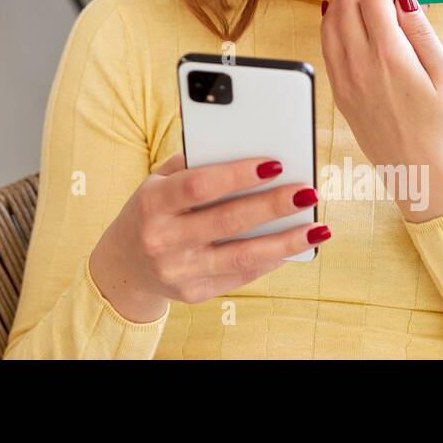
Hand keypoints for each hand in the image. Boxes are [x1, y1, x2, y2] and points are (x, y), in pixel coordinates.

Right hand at [88, 153, 328, 322]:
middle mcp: (162, 240)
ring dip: (284, 242)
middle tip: (308, 193)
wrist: (126, 264)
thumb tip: (248, 148)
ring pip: (241, 257)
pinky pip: (241, 276)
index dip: (236, 175)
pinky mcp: (195, 294)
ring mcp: (179, 272)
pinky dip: (271, 260)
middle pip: (227, 221)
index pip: (198, 186)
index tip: (274, 163)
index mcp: (153, 203)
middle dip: (272, 206)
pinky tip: (294, 245)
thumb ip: (194, 164)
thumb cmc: (153, 209)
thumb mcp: (158, 181)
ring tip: (317, 228)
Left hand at [320, 0, 442, 222]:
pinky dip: (330, 24)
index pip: (372, 0)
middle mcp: (359, 66)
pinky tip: (340, 16)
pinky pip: (325, 48)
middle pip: (345, 6)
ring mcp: (344, 81)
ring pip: (328, 25)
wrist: (423, 175)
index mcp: (389, 58)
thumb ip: (422, 33)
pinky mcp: (339, 94)